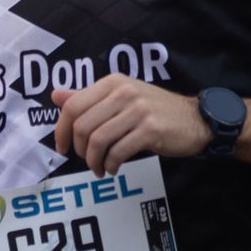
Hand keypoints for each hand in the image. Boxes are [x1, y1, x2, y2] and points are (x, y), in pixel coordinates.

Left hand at [52, 75, 208, 175]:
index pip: (73, 105)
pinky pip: (118, 151)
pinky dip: (111, 165)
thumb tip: (56, 95)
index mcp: (113, 82)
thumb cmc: (155, 110)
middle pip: (83, 125)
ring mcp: (138, 110)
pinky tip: (114, 168)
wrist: (194, 119)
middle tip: (87, 160)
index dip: (61, 130)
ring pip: (98, 140)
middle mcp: (124, 92)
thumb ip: (88, 97)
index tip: (62, 147)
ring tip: (100, 168)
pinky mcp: (150, 130)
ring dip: (94, 161)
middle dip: (79, 150)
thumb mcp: (121, 97)